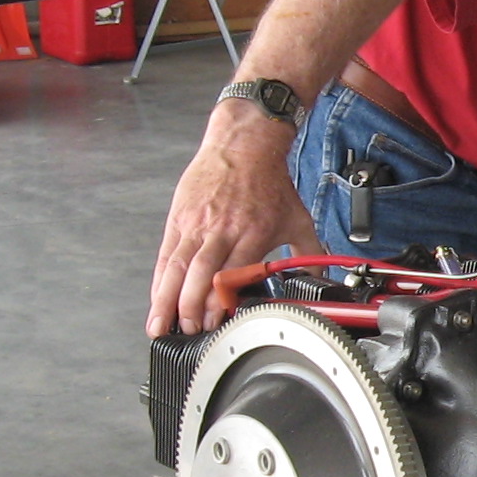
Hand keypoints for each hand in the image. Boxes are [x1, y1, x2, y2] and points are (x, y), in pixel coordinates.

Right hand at [148, 109, 320, 336]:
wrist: (244, 144)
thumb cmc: (269, 181)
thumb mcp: (298, 218)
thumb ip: (308, 254)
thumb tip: (319, 282)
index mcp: (251, 233)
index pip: (230, 274)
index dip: (217, 301)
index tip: (212, 324)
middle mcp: (221, 230)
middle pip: (198, 274)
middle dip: (188, 308)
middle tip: (185, 332)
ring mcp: (196, 224)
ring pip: (176, 267)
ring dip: (166, 300)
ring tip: (159, 326)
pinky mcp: (179, 218)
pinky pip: (165, 254)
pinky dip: (159, 280)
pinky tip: (156, 299)